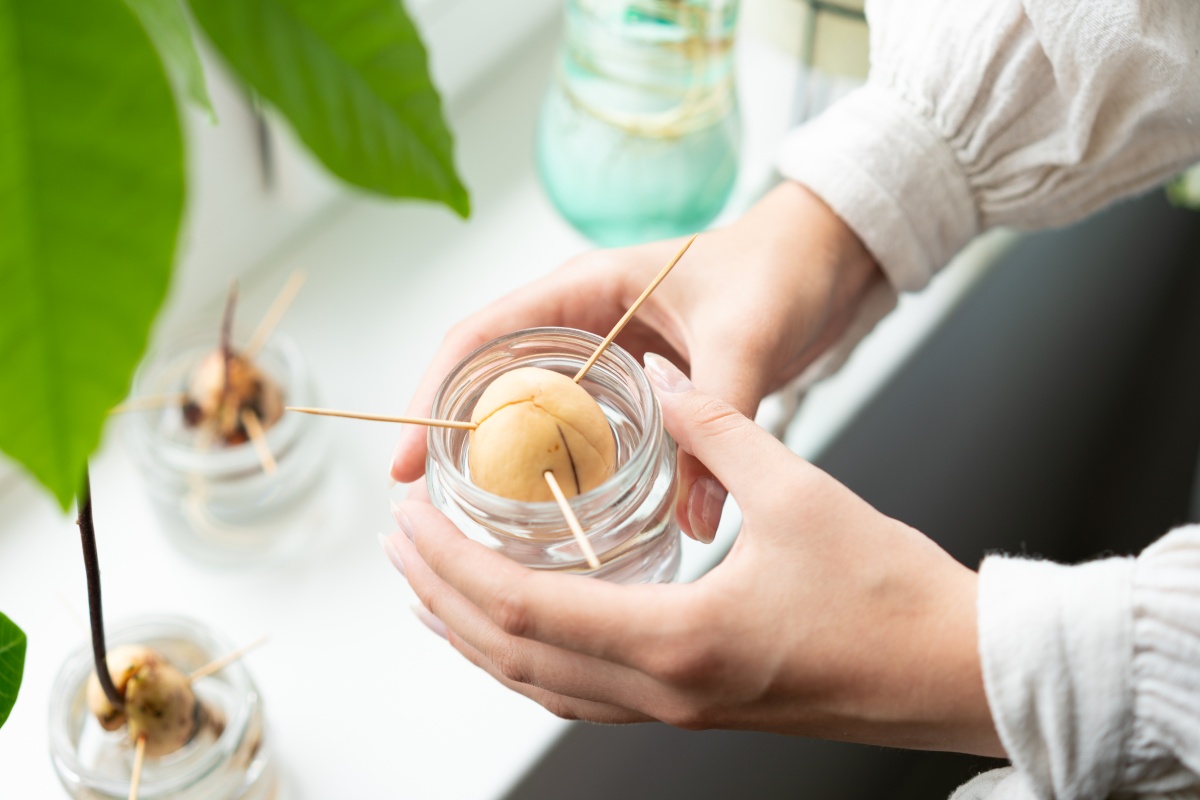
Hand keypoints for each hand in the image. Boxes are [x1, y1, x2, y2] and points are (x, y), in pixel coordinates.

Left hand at [385, 355, 1002, 756]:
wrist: (954, 669)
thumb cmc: (888, 591)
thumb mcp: (797, 491)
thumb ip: (714, 427)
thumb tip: (657, 375)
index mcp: (675, 640)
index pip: (523, 609)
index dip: (453, 563)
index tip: (409, 520)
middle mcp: (661, 691)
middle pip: (511, 656)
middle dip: (441, 597)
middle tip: (397, 544)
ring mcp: (676, 709)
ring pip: (539, 684)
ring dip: (474, 634)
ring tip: (433, 585)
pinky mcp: (696, 706)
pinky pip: (581, 691)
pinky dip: (528, 657)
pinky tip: (519, 625)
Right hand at [389, 181, 883, 542]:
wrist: (827, 260)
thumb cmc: (783, 270)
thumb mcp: (748, 338)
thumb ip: (723, 419)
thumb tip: (697, 517)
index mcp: (588, 286)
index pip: (482, 337)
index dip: (433, 395)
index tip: (408, 459)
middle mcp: (584, 319)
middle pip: (490, 379)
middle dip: (453, 438)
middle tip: (431, 508)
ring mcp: (606, 353)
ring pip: (530, 408)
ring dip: (502, 458)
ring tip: (477, 520)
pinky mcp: (636, 384)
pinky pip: (579, 427)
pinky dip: (559, 464)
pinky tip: (556, 509)